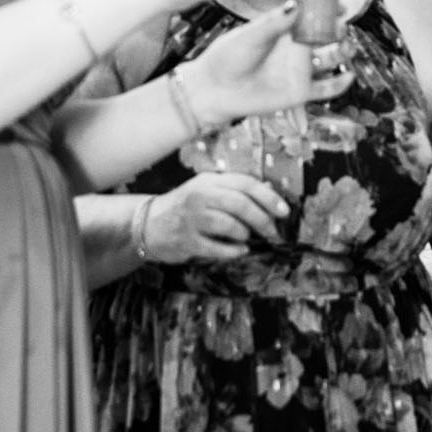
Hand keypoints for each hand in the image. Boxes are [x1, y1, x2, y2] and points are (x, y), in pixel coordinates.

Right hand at [143, 172, 289, 262]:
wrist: (147, 223)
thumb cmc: (185, 206)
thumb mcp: (206, 190)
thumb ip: (232, 191)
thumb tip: (269, 196)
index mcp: (209, 181)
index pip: (245, 183)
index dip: (268, 197)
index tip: (284, 211)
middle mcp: (200, 196)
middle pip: (240, 204)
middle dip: (262, 220)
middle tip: (273, 232)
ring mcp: (192, 219)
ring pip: (229, 225)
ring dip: (245, 234)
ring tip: (247, 238)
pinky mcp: (186, 241)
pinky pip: (217, 248)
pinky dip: (234, 251)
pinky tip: (240, 250)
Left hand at [181, 3, 353, 127]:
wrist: (215, 90)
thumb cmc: (228, 57)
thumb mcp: (251, 35)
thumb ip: (273, 23)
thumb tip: (295, 5)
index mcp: (285, 29)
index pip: (313, 15)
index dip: (329, 9)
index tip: (342, 3)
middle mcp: (295, 48)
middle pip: (326, 36)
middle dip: (338, 30)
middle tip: (341, 26)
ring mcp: (299, 70)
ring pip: (330, 59)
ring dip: (342, 53)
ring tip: (344, 46)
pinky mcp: (300, 92)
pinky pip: (326, 88)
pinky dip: (340, 84)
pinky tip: (347, 76)